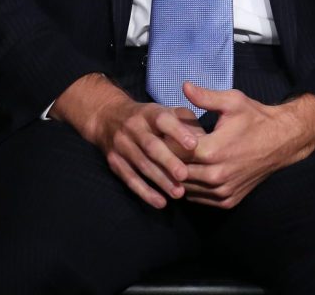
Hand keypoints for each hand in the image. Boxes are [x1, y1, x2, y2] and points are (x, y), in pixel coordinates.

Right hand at [51, 73, 203, 209]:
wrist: (109, 118)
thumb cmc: (151, 118)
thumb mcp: (167, 111)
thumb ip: (186, 123)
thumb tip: (206, 140)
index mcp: (149, 112)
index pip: (163, 120)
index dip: (178, 132)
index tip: (194, 144)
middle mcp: (133, 128)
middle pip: (151, 146)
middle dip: (168, 161)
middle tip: (185, 175)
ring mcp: (121, 145)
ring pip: (141, 165)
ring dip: (160, 180)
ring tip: (179, 193)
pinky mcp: (114, 162)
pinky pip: (129, 179)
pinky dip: (145, 192)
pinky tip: (160, 202)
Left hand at [180, 82, 314, 208]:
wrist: (283, 140)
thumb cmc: (255, 118)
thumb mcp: (232, 102)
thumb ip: (205, 97)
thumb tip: (184, 86)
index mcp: (212, 151)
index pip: (173, 152)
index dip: (167, 143)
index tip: (165, 134)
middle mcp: (215, 176)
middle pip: (176, 172)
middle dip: (170, 160)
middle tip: (168, 148)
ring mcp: (222, 191)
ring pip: (184, 188)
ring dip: (179, 175)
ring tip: (180, 159)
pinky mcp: (228, 200)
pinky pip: (198, 198)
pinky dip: (192, 187)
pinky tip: (195, 172)